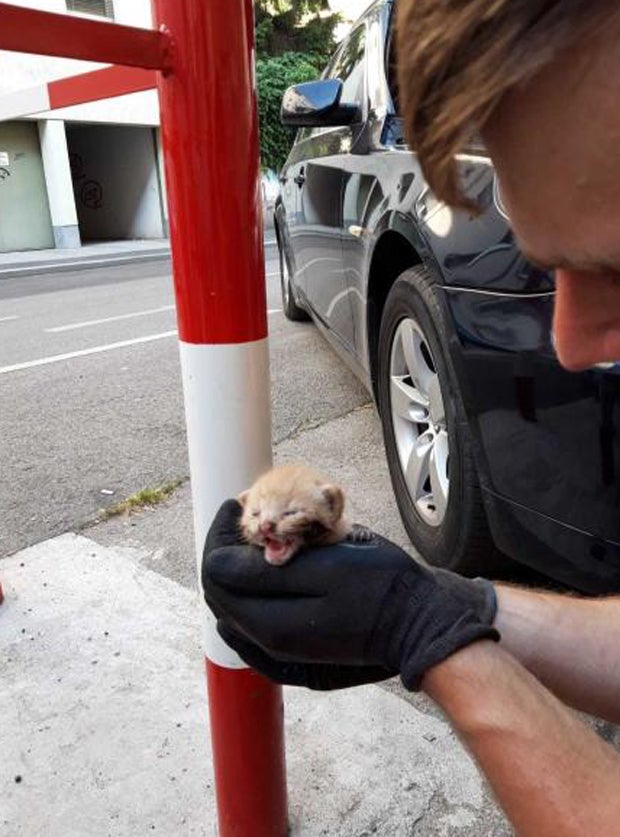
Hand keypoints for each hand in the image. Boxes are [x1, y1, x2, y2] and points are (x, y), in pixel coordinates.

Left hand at [203, 500, 498, 689]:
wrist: (419, 623)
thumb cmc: (379, 585)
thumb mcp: (324, 565)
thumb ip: (264, 569)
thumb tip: (219, 561)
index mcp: (271, 622)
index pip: (215, 572)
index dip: (219, 533)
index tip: (237, 505)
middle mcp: (269, 645)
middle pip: (220, 593)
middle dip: (225, 551)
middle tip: (247, 521)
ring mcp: (281, 657)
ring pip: (234, 610)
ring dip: (237, 575)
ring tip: (261, 547)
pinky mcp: (295, 661)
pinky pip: (251, 631)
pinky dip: (249, 600)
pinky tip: (270, 580)